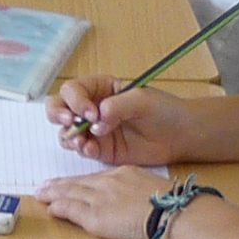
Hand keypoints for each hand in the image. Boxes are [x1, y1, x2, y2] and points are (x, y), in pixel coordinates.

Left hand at [37, 165, 167, 238]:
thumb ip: (140, 192)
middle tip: (45, 186)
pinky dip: (58, 207)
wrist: (175, 214)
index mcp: (125, 174)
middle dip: (60, 185)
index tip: (69, 182)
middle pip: (79, 183)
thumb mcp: (155, 189)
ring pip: (70, 193)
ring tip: (41, 194)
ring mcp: (100, 198)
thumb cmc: (174, 206)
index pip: (96, 178)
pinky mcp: (95, 216)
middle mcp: (109, 183)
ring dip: (53, 194)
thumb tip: (139, 202)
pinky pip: (70, 209)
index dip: (80, 181)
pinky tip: (50, 208)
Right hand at [45, 78, 195, 165]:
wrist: (180, 136)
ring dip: (68, 136)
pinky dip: (81, 150)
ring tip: (81, 143)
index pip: (73, 90)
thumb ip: (116, 106)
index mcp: (99, 88)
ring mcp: (93, 130)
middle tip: (70, 124)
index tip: (90, 113)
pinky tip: (91, 150)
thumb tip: (96, 121)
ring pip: (66, 131)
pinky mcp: (100, 149)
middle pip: (59, 108)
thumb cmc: (164, 110)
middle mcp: (91, 108)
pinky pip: (81, 149)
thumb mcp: (141, 99)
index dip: (75, 100)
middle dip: (58, 115)